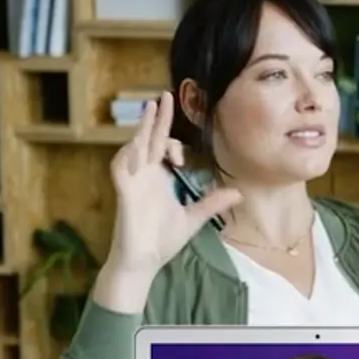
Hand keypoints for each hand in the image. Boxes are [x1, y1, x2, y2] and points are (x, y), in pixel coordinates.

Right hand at [105, 94, 241, 275]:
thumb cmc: (163, 240)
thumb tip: (237, 192)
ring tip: (150, 110)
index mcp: (158, 179)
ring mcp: (133, 183)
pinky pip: (121, 169)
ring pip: (134, 148)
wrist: (144, 262)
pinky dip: (127, 155)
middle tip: (164, 95)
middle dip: (156, 118)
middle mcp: (144, 176)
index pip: (162, 148)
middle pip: (149, 140)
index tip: (183, 158)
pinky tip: (137, 144)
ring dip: (141, 130)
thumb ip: (212, 203)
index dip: (172, 141)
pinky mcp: (124, 194)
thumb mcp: (194, 217)